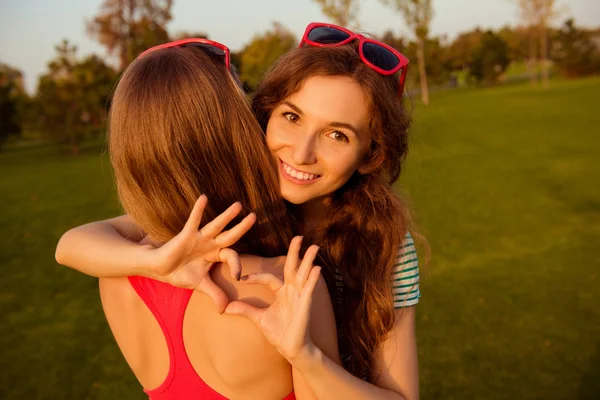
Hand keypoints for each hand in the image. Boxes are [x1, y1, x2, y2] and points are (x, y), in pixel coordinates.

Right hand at [147, 195, 255, 312]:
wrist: (160, 269)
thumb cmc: (181, 274)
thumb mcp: (201, 285)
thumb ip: (215, 294)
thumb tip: (226, 310)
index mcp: (216, 255)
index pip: (232, 256)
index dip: (236, 265)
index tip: (238, 276)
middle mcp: (210, 244)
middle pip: (230, 234)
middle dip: (242, 227)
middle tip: (254, 216)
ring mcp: (199, 238)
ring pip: (216, 225)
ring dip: (227, 216)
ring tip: (238, 205)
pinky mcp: (186, 235)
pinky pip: (193, 221)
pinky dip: (198, 210)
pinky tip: (204, 198)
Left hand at [224, 236, 321, 362]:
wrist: (290, 348)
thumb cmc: (278, 332)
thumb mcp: (258, 318)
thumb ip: (245, 310)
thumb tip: (225, 308)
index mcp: (281, 292)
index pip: (269, 278)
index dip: (256, 277)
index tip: (242, 279)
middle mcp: (292, 291)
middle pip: (292, 267)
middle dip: (295, 253)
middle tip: (298, 237)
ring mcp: (300, 297)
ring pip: (304, 274)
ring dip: (309, 260)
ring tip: (314, 246)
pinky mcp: (305, 304)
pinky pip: (309, 289)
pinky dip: (312, 278)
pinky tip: (317, 268)